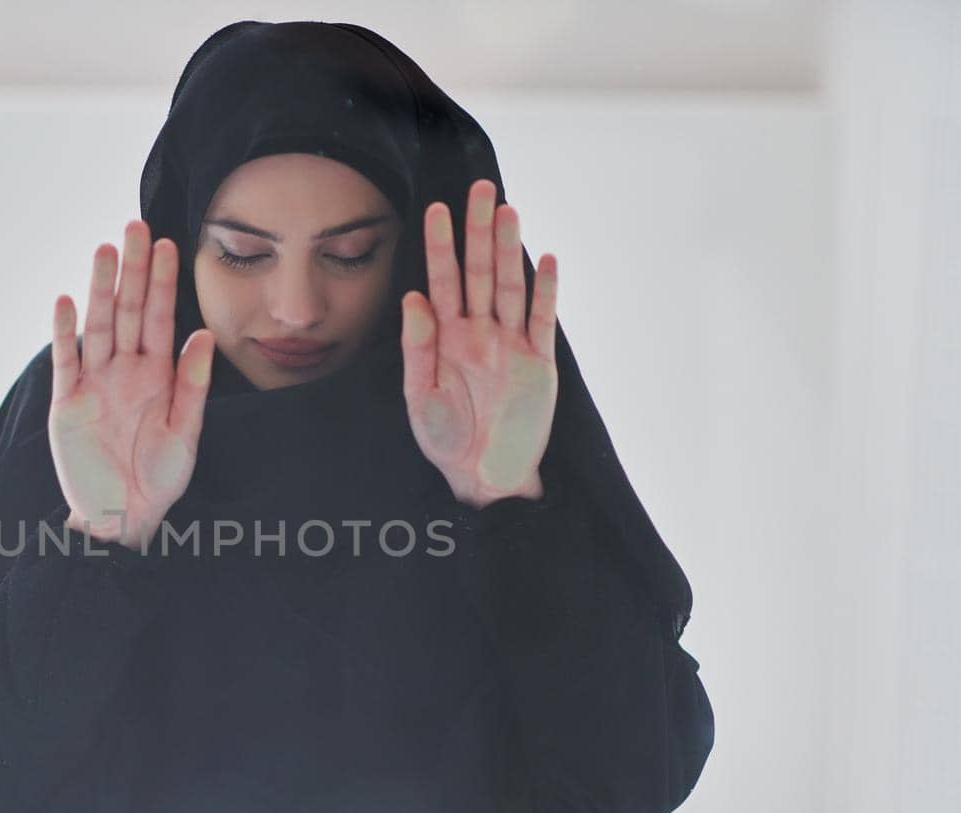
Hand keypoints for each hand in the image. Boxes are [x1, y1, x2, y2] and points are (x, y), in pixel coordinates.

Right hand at [49, 220, 214, 547]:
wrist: (122, 518)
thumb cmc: (159, 479)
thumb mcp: (186, 432)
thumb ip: (193, 384)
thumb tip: (203, 334)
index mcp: (157, 374)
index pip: (159, 318)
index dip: (162, 282)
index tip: (169, 244)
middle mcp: (124, 371)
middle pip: (126, 310)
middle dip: (132, 270)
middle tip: (135, 226)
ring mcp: (94, 383)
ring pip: (97, 326)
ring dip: (99, 288)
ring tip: (104, 251)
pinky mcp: (67, 403)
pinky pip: (66, 361)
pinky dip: (65, 332)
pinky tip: (67, 300)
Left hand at [399, 179, 558, 507]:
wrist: (484, 476)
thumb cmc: (446, 440)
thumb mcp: (421, 397)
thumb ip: (418, 348)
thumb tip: (414, 297)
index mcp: (446, 337)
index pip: (442, 281)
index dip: (440, 246)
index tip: (437, 210)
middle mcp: (479, 332)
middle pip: (480, 271)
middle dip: (479, 231)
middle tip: (481, 188)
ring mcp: (511, 343)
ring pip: (510, 287)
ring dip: (510, 249)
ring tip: (509, 210)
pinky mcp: (539, 362)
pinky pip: (542, 320)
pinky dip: (545, 290)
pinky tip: (546, 259)